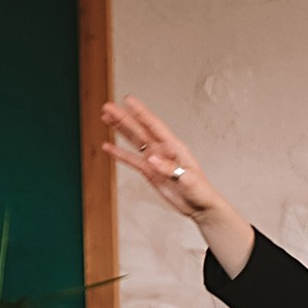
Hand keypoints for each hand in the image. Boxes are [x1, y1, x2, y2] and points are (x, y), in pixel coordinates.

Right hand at [101, 98, 221, 222]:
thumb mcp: (188, 179)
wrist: (199, 206)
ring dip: (120, 130)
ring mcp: (154, 160)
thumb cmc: (200, 190)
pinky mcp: (149, 172)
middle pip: (139, 129)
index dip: (141, 113)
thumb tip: (152, 160)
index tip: (129, 101)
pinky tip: (109, 147)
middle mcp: (162, 150)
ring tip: (107, 119)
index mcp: (174, 147)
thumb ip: (170, 168)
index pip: (154, 125)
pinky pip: (131, 160)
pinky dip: (119, 154)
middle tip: (109, 107)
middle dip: (124, 118)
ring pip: (134, 140)